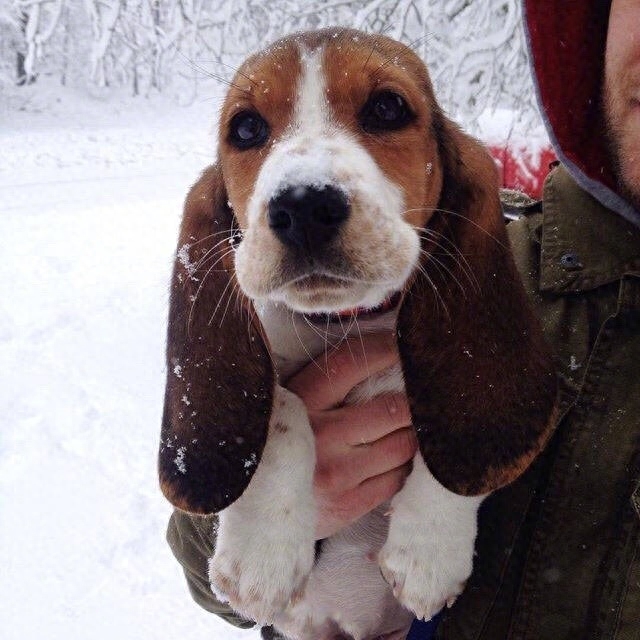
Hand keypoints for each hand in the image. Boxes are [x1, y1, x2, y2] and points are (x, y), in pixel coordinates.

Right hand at [287, 333, 416, 539]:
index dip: (382, 350)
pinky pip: (397, 478)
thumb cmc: (276, 447)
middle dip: (410, 402)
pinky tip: (389, 459)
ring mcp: (337, 474)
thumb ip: (320, 386)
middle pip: (393, 409)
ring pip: (403, 445)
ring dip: (410, 434)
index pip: (349, 365)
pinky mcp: (349, 505)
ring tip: (402, 430)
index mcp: (298, 404)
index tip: (400, 346)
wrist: (252, 510)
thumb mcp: (284, 407)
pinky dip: (401, 465)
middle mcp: (319, 437)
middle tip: (415, 397)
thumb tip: (373, 357)